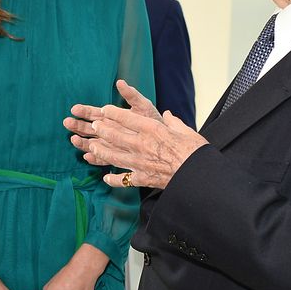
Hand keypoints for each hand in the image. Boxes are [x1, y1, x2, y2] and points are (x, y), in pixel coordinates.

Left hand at [63, 79, 205, 188]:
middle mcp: (142, 145)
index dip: (113, 113)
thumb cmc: (196, 152)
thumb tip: (168, 115)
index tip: (104, 110)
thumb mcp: (186, 131)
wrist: (198, 177)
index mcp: (153, 130)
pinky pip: (124, 179)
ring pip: (114, 156)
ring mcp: (140, 163)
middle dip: (102, 129)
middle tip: (94, 125)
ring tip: (92, 146)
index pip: (127, 118)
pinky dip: (114, 180)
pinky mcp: (143, 178)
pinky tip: (106, 178)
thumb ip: (173, 122)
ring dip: (101, 151)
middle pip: (115, 135)